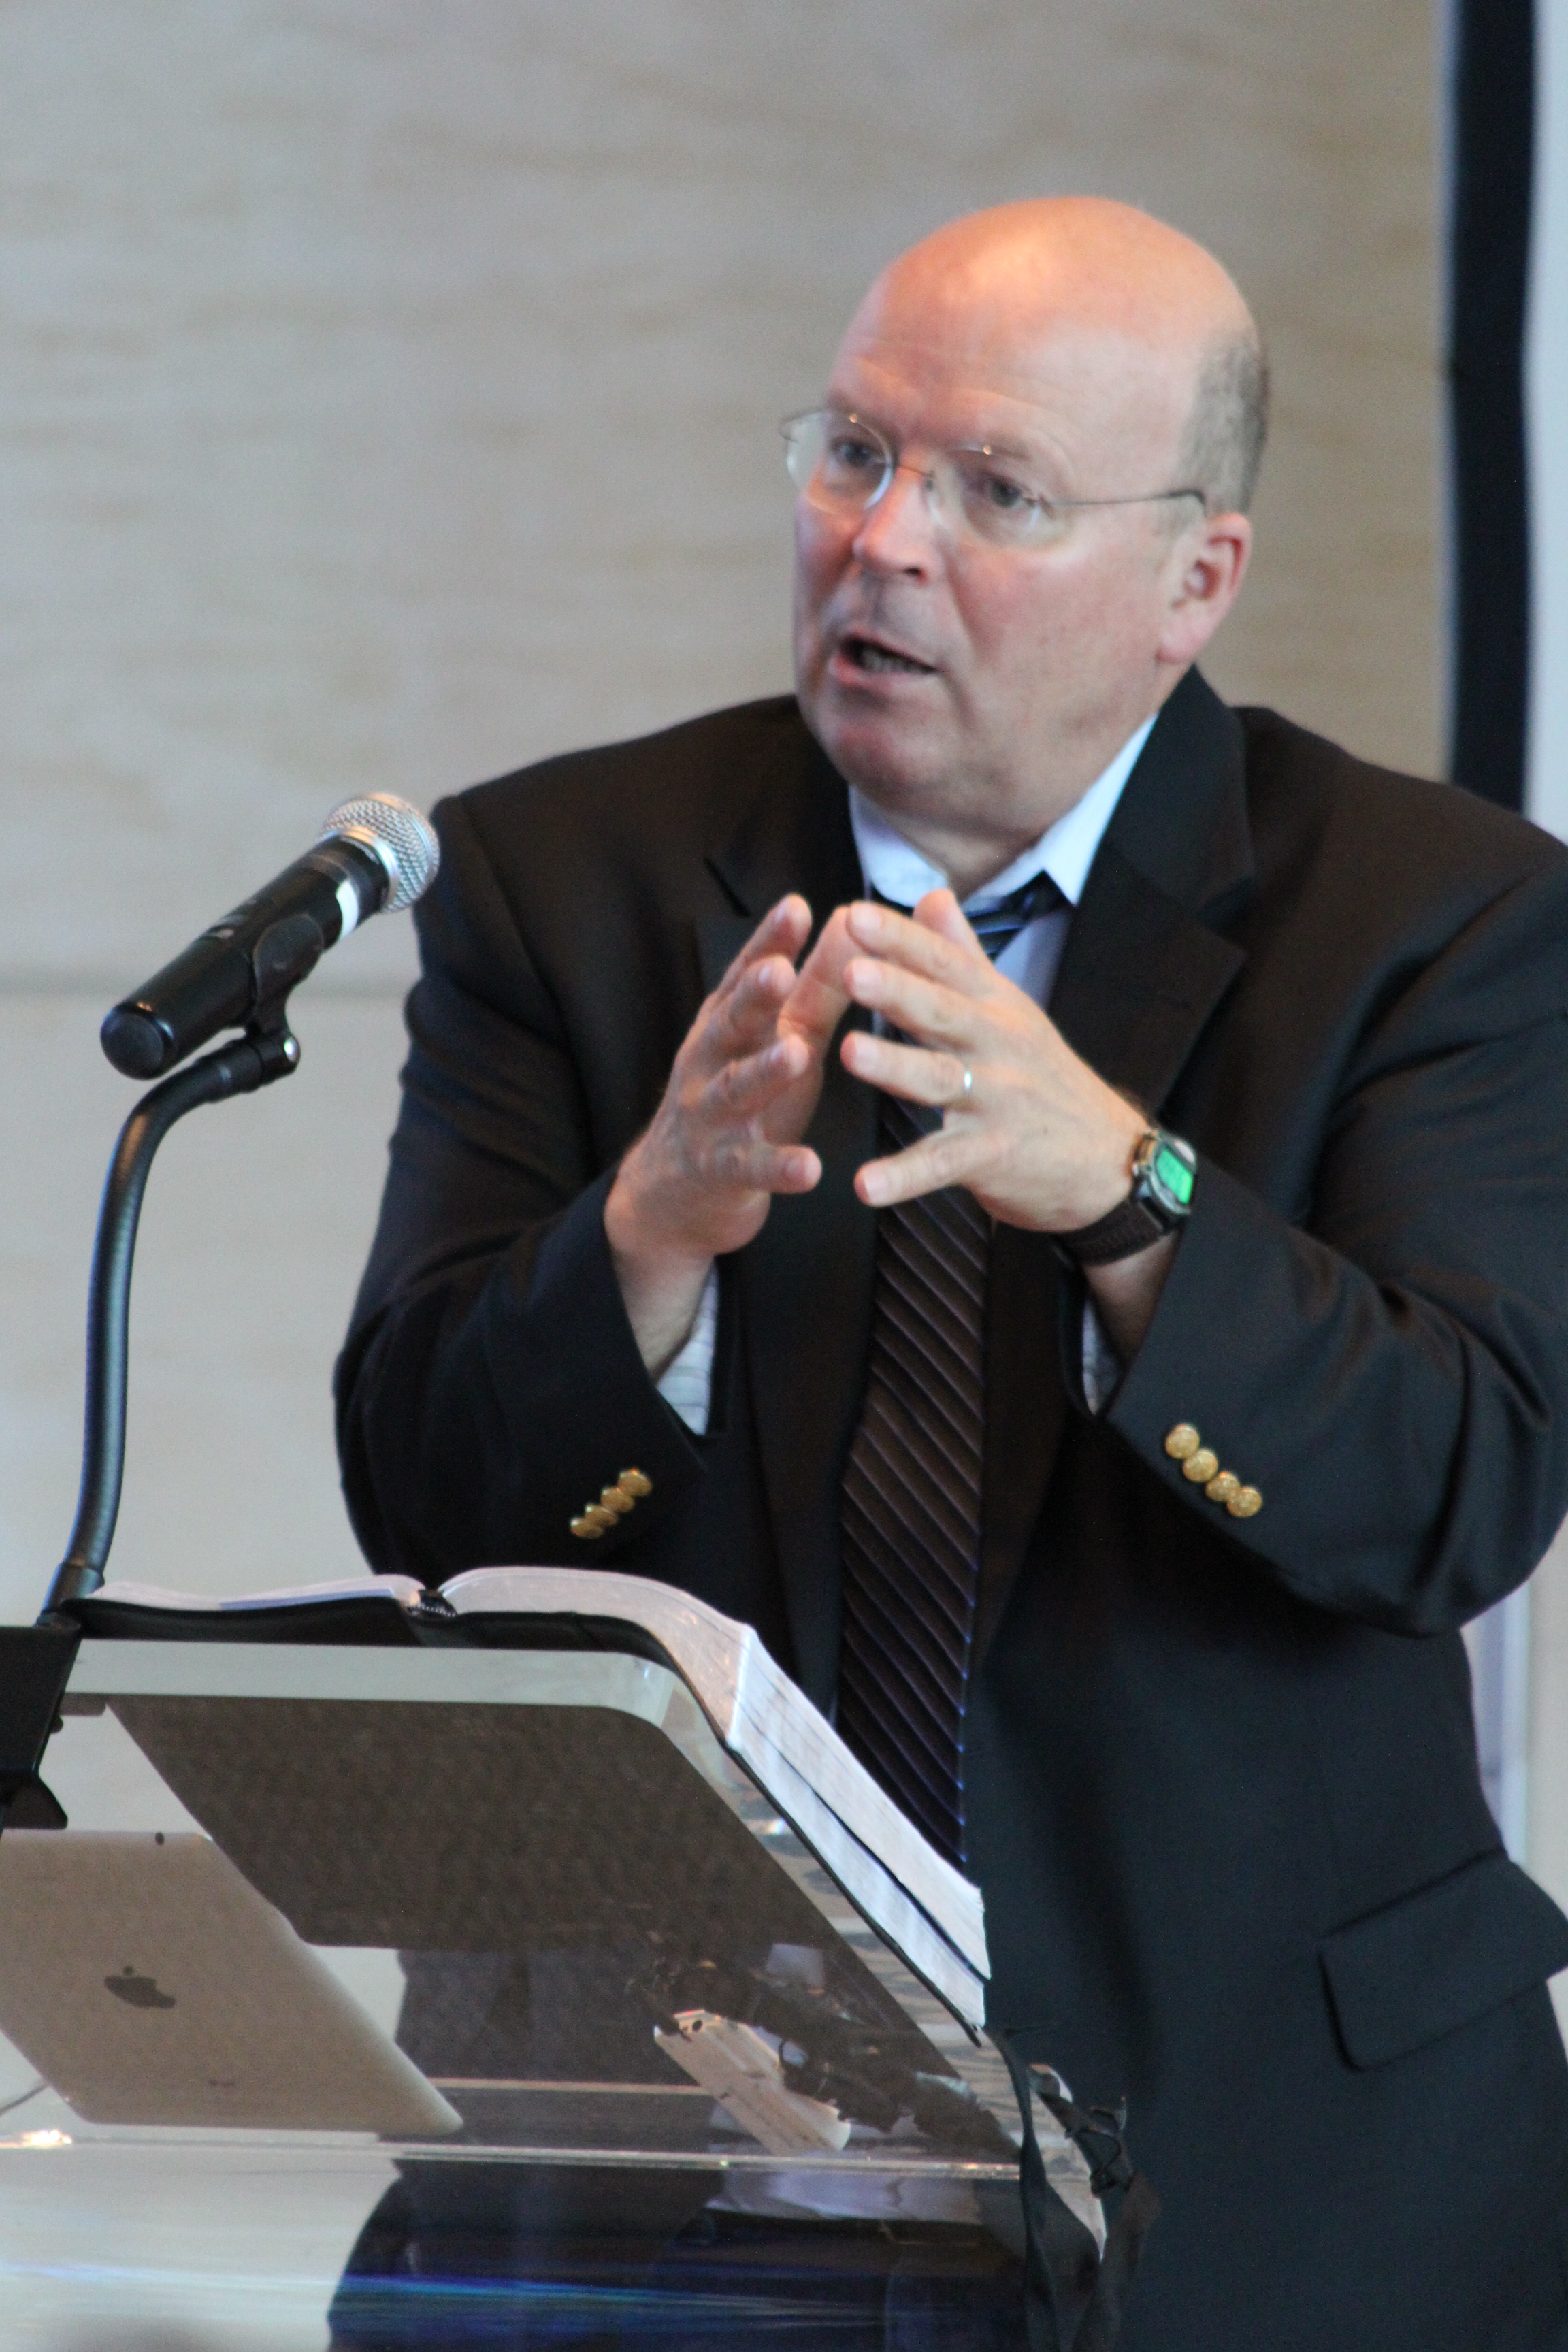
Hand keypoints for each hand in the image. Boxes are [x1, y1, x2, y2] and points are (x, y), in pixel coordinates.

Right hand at [605, 895, 845, 1373]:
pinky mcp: (721, 1171)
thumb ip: (819, 986)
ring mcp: (710, 1117)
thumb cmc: (745, 1099)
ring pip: (734, 1089)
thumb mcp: (782, 1036)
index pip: (746, 974)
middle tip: (778, 970)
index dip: (768, 942)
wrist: (676, 1191)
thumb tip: (851, 920)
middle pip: (730, 1023)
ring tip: (794, 1054)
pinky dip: (779, 1167)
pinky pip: (751, 1167)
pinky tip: (811, 1167)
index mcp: (728, 1023)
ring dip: (762, 1071)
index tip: (796, 909)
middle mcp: (710, 1062)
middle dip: (752, 996)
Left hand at [825, 891, 1174, 1354]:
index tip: (853, 914)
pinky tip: (864, 1185)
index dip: (901, 938)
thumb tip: (931, 894)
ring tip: (849, 1052)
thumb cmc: (1044, 1076)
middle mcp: (994, 1047)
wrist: (1107, 1156)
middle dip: (897, 989)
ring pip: (938, 1080)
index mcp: (992, 1007)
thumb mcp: (1010, 1009)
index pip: (944, 963)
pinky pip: (941, 1165)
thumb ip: (963, 954)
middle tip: (851, 970)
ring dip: (894, 1066)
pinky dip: (903, 1178)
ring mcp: (995, 1102)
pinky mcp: (992, 1156)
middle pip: (941, 1012)